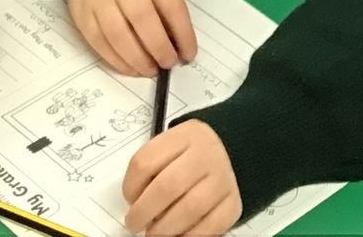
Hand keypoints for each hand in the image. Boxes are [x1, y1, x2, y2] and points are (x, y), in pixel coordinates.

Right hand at [58, 0, 198, 77]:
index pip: (171, 4)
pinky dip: (117, 60)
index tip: (189, 54)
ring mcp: (99, 1)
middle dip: (159, 47)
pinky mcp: (82, 17)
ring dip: (137, 59)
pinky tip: (130, 68)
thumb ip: (165, 6)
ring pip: (118, 36)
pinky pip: (99, 44)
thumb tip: (177, 44)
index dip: (183, 33)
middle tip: (169, 63)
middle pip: (143, 19)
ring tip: (150, 70)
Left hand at [123, 121, 240, 234]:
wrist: (230, 154)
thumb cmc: (189, 156)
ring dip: (165, 228)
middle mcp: (207, 154)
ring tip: (155, 232)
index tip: (129, 200)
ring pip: (190, 209)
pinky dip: (189, 236)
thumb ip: (151, 169)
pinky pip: (210, 226)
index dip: (130, 188)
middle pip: (168, 186)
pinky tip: (177, 235)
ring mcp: (223, 178)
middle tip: (135, 223)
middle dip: (144, 212)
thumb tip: (134, 204)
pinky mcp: (233, 202)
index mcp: (185, 136)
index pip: (146, 162)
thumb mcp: (170, 148)